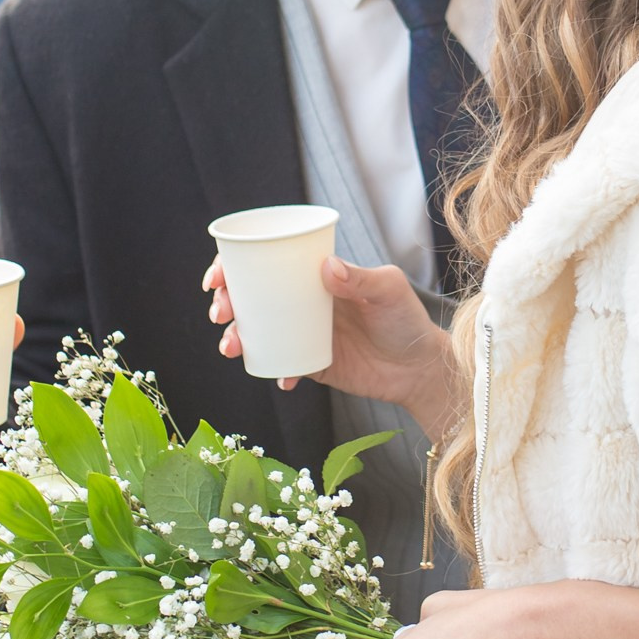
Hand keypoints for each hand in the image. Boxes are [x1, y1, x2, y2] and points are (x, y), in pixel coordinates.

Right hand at [203, 253, 459, 430]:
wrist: (420, 368)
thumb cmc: (407, 319)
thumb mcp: (390, 291)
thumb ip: (362, 279)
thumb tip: (327, 268)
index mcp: (316, 276)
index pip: (268, 262)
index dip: (234, 266)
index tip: (218, 276)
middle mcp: (304, 302)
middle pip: (252, 297)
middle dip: (226, 303)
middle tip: (221, 312)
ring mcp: (304, 333)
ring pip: (259, 332)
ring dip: (237, 337)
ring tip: (232, 346)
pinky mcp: (311, 364)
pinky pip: (281, 366)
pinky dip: (274, 371)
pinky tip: (280, 376)